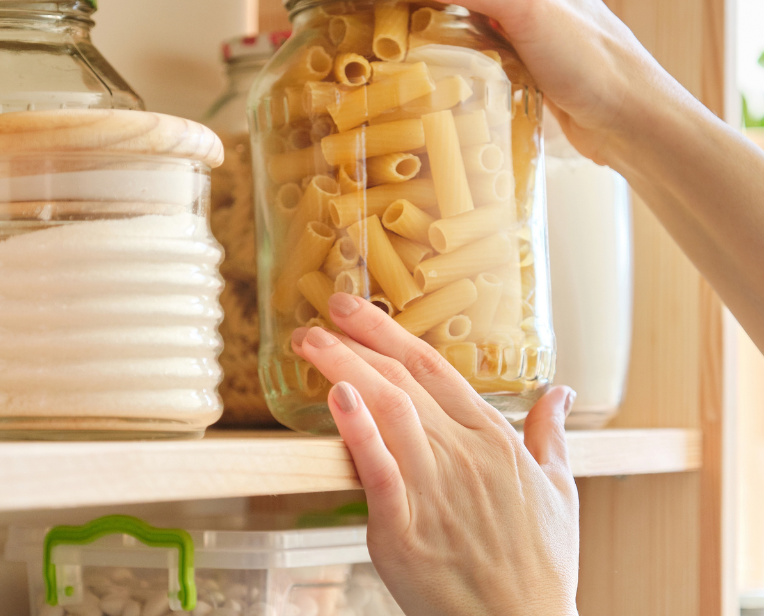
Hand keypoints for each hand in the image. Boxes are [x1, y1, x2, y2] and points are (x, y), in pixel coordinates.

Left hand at [292, 293, 578, 615]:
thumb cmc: (540, 566)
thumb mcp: (561, 491)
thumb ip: (554, 435)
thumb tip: (562, 392)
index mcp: (493, 439)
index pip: (434, 368)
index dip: (390, 332)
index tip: (356, 310)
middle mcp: (463, 454)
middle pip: (403, 380)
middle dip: (358, 339)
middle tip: (325, 310)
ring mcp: (434, 488)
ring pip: (388, 410)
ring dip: (346, 368)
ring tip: (312, 342)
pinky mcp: (405, 529)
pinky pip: (379, 469)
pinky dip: (357, 431)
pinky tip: (335, 399)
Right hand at [396, 0, 683, 166]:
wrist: (627, 117)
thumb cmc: (588, 57)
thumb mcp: (521, 10)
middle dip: (431, 6)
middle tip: (390, 27)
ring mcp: (535, 30)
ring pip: (477, 26)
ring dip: (450, 39)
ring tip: (411, 55)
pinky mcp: (534, 64)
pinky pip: (490, 56)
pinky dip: (469, 64)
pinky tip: (451, 78)